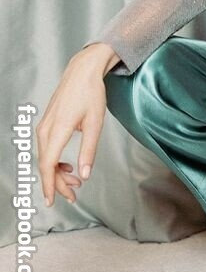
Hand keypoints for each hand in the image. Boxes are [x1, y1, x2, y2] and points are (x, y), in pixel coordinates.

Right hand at [36, 46, 110, 206]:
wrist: (82, 71)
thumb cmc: (91, 93)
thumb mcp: (95, 123)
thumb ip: (89, 150)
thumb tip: (85, 173)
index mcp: (58, 129)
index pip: (49, 165)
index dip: (51, 185)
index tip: (54, 201)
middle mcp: (46, 129)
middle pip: (46, 164)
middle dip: (58, 183)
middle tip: (74, 194)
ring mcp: (44, 125)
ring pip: (45, 157)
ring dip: (57, 172)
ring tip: (75, 180)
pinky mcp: (46, 123)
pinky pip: (46, 148)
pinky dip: (55, 160)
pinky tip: (66, 165)